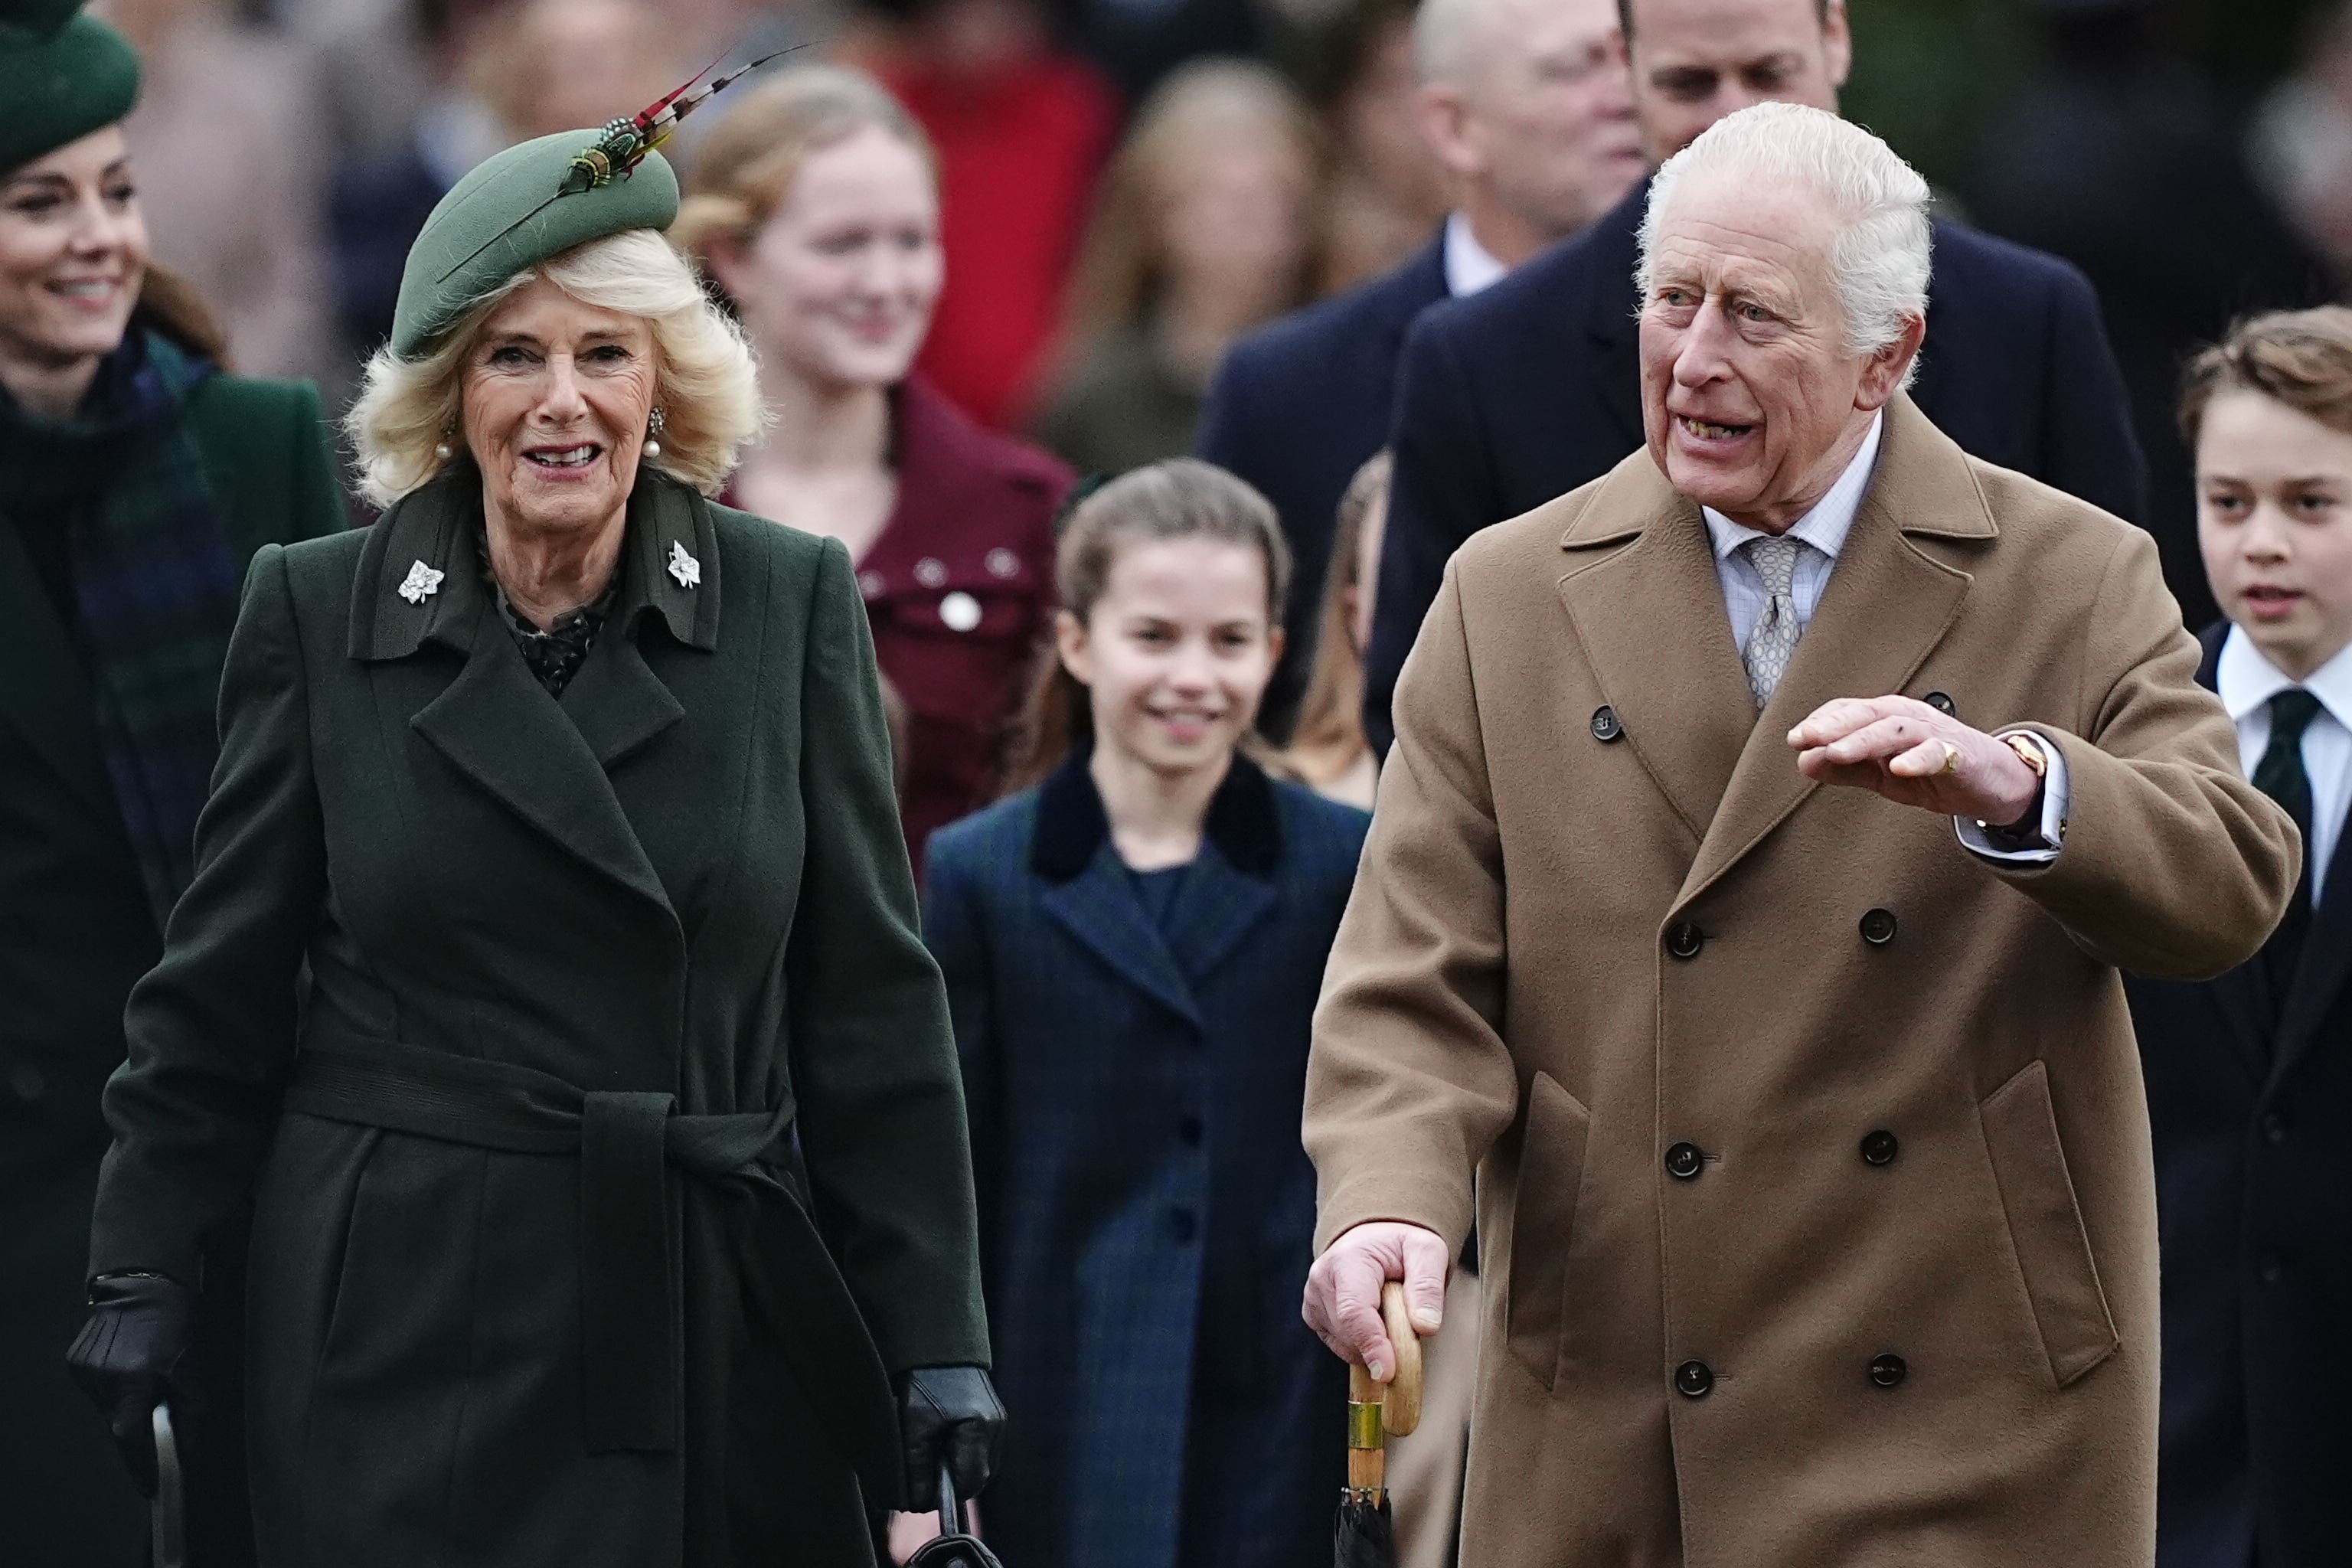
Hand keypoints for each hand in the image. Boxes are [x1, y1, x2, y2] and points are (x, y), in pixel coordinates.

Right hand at [64, 1272, 197, 1495]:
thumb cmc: (180, 1321)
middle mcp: (102, 1378)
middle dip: (140, 1436)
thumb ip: (194, 1413)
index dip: (141, 1464)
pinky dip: (116, 1390)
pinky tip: (130, 1370)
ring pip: (108, 1408)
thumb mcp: (197, 1366)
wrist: (144, 1280)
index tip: (153, 1486)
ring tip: (147, 1390)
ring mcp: (83, 1370)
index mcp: (133, 1379)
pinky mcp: (74, 1362)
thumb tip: (192, 1456)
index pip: (130, 1437)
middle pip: (119, 1424)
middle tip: (159, 1438)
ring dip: (128, 1409)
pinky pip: (98, 1389)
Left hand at [896, 1365, 1004, 1512]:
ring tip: (933, 1455)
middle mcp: (997, 1426)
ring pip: (982, 1466)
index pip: (968, 1483)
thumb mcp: (913, 1425)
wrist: (938, 1345)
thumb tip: (917, 1503)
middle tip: (923, 1475)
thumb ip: (916, 1468)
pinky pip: (983, 1450)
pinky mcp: (996, 1417)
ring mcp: (1000, 1421)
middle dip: (951, 1484)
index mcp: (980, 1427)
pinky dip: (964, 1455)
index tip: (919, 1494)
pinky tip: (944, 1443)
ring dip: (958, 1470)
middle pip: (978, 1478)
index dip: (943, 1496)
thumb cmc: (924, 1382)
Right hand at [1302, 1221, 1448, 1381]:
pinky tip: (1375, 1321)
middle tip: (1408, 1324)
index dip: (1371, 1344)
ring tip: (1389, 1312)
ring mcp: (1313, 1301)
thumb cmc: (1401, 1246)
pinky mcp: (1314, 1318)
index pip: (1354, 1311)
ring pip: (1347, 1347)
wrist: (1373, 1240)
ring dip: (1375, 1343)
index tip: (1387, 1373)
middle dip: (1384, 1344)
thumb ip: (1428, 1286)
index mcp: (1347, 1261)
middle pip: (1351, 1335)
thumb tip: (1425, 1327)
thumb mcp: (1427, 1252)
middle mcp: (1321, 1281)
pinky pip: (1343, 1348)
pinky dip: (1363, 1345)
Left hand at [1789, 697, 2039, 824]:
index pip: (1849, 711)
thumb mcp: (1881, 775)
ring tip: (1837, 752)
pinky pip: (1937, 754)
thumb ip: (1845, 769)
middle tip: (1804, 738)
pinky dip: (1917, 759)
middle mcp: (1909, 719)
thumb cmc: (1933, 771)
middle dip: (1834, 725)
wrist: (1992, 784)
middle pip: (1868, 714)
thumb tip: (1803, 762)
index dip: (1821, 722)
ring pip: (1896, 730)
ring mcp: (1935, 735)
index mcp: (1887, 719)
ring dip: (1864, 740)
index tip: (1795, 739)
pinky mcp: (1959, 756)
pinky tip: (1899, 768)